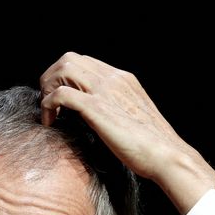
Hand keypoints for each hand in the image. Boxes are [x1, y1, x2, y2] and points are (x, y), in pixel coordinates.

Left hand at [39, 52, 214, 214]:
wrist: (166, 155)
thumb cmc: (152, 146)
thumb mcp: (133, 117)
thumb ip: (116, 109)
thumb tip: (100, 118)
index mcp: (123, 79)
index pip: (84, 62)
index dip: (65, 77)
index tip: (59, 98)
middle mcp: (113, 79)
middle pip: (69, 59)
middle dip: (51, 78)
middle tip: (47, 102)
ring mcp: (105, 91)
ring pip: (63, 69)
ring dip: (48, 88)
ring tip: (47, 111)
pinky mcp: (96, 108)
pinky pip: (61, 94)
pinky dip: (47, 105)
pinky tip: (50, 122)